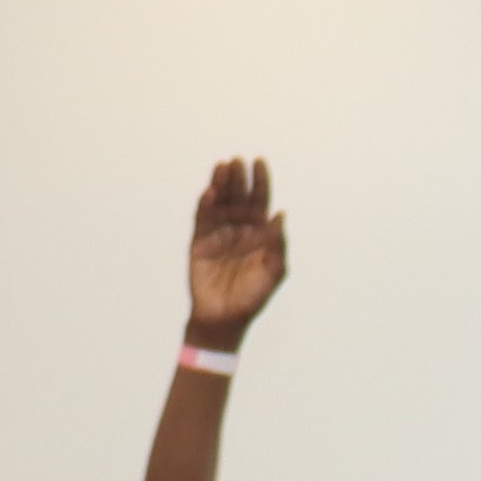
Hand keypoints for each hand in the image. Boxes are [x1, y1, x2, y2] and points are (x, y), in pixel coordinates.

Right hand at [184, 158, 288, 341]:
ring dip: (220, 184)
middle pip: (239, 196)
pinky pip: (202, 219)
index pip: (260, 201)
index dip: (260, 181)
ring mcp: (218, 234)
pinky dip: (204, 205)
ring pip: (219, 202)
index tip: (259, 162)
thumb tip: (281, 214)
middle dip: (238, 178)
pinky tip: (209, 192)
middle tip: (237, 161)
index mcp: (259, 232)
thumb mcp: (274, 272)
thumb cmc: (253, 297)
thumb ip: (278, 244)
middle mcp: (239, 228)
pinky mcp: (199, 242)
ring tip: (222, 167)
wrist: (224, 319)